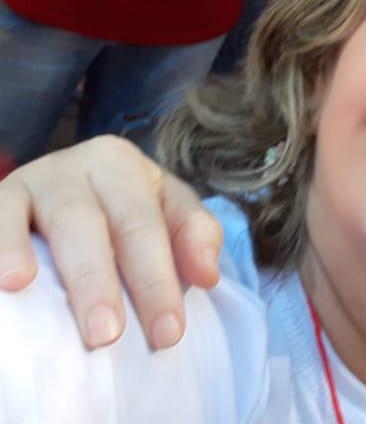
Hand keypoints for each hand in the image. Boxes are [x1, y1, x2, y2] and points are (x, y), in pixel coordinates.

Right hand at [0, 135, 218, 349]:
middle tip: (109, 336)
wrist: (45, 195)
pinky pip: (0, 217)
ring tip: (69, 314)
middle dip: (108, 283)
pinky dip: (6, 247)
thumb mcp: (158, 211)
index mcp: (126, 167)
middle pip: (104, 224)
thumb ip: (191, 237)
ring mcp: (37, 178)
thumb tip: (209, 275)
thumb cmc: (112, 211)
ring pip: (63, 222)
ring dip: (69, 272)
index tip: (168, 333)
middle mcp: (83, 164)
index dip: (159, 281)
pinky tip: (13, 283)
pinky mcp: (1, 195)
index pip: (149, 227)